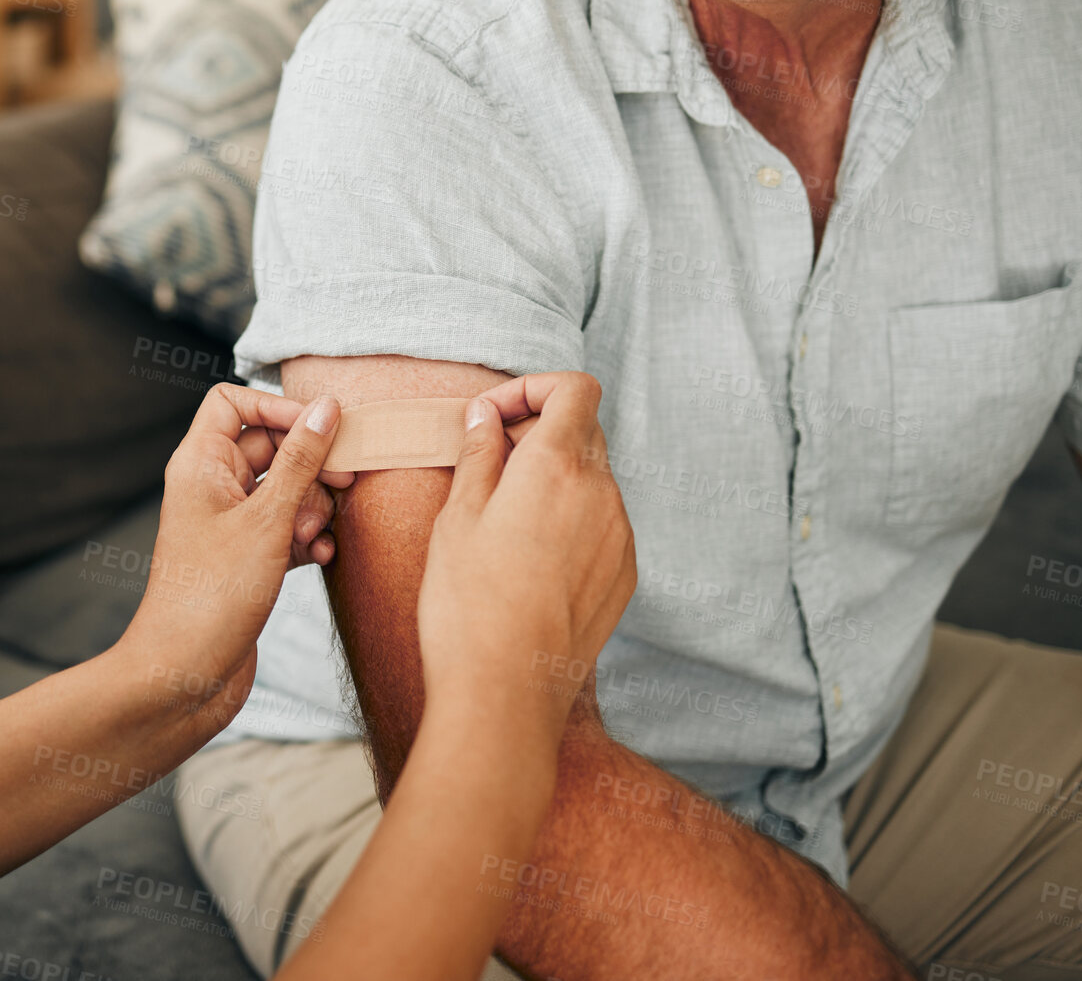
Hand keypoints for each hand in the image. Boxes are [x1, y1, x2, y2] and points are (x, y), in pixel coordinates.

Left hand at [115, 384, 349, 734]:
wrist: (184, 676)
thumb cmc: (212, 598)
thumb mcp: (267, 521)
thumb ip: (302, 461)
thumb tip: (327, 408)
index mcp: (200, 464)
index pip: (234, 402)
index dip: (278, 407)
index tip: (321, 427)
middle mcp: (211, 488)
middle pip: (270, 446)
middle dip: (310, 463)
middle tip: (345, 479)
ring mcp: (230, 525)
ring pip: (285, 490)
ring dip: (311, 507)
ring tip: (312, 535)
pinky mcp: (247, 559)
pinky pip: (287, 529)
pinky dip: (307, 538)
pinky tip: (319, 557)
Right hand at [416, 372, 635, 731]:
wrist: (506, 693)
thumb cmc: (468, 605)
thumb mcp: (457, 518)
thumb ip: (478, 455)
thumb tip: (485, 416)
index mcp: (555, 467)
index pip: (574, 389)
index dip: (532, 388)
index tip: (492, 417)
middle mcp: (601, 493)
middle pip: (583, 430)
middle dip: (536, 431)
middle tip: (487, 463)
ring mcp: (620, 535)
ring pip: (593, 478)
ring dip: (553, 477)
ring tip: (503, 517)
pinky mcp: (624, 574)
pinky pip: (603, 522)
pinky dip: (571, 517)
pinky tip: (529, 557)